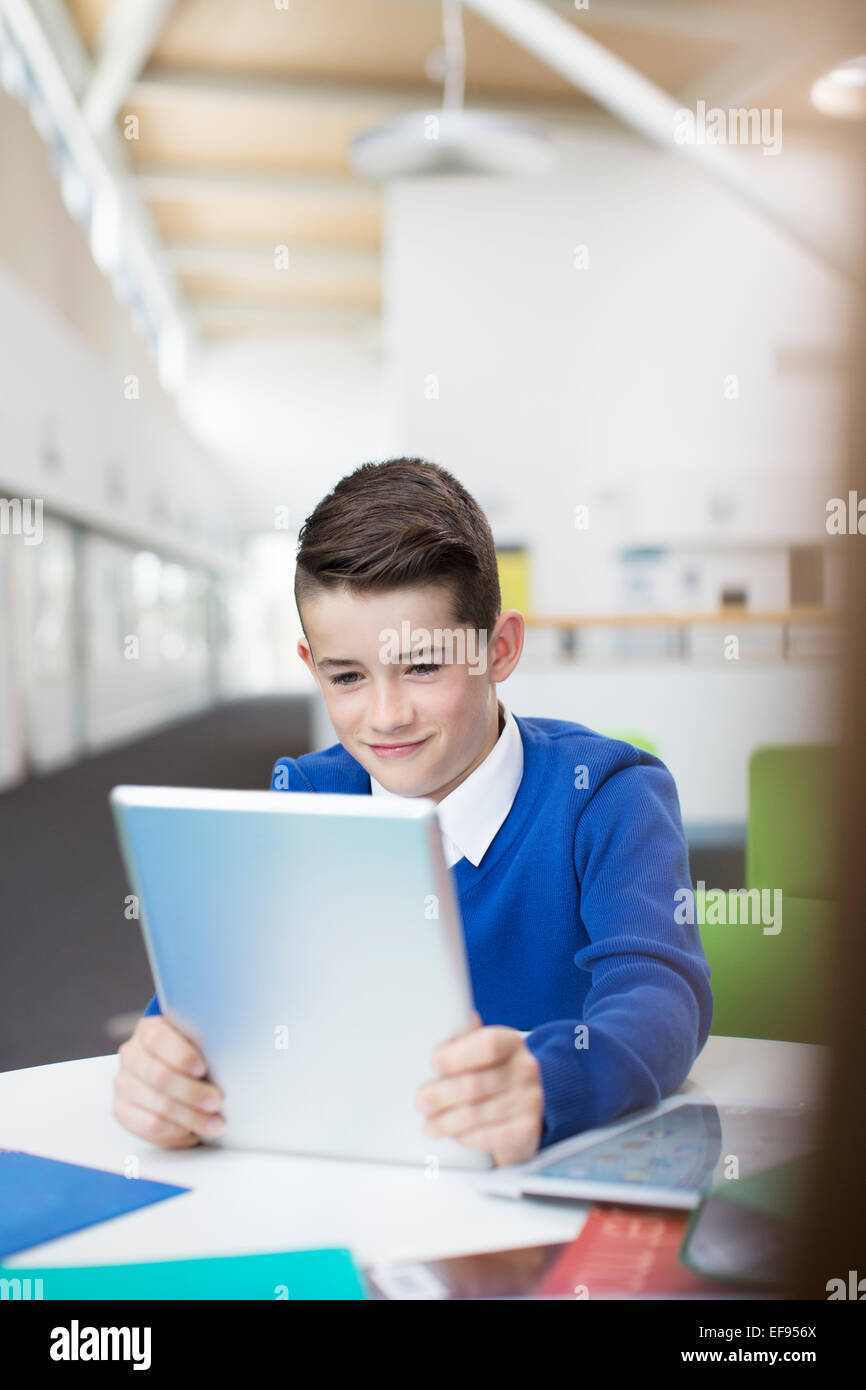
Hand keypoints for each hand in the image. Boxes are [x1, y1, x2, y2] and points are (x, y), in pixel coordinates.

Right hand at [113, 1016, 223, 1147]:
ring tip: (215, 1124)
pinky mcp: (122, 1109)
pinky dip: (174, 1132)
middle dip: (192, 1092)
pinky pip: (148, 1126)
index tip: (203, 1068)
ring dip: (191, 1118)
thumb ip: (209, 1040)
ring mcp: (124, 1083)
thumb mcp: (201, 1038)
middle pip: (159, 1076)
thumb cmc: (195, 1052)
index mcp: (149, 1029)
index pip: (158, 1039)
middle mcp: (132, 1054)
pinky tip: (193, 1133)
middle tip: (217, 1101)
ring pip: (157, 1106)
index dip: (181, 1055)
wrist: (175, 1067)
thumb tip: (241, 1048)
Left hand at [414, 1011, 543, 1165]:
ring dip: (447, 1122)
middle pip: (475, 1084)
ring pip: (477, 1114)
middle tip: (420, 1102)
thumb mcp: (481, 1050)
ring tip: (429, 1125)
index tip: (434, 1063)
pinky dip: (466, 1138)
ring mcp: (530, 1100)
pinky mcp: (528, 1130)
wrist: (527, 1106)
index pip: (487, 1045)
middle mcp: (526, 1069)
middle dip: (441, 1095)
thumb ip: (462, 1040)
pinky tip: (454, 1136)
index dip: (457, 1055)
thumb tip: (441, 1025)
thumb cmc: (494, 1073)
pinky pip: (490, 1137)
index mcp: (511, 1043)